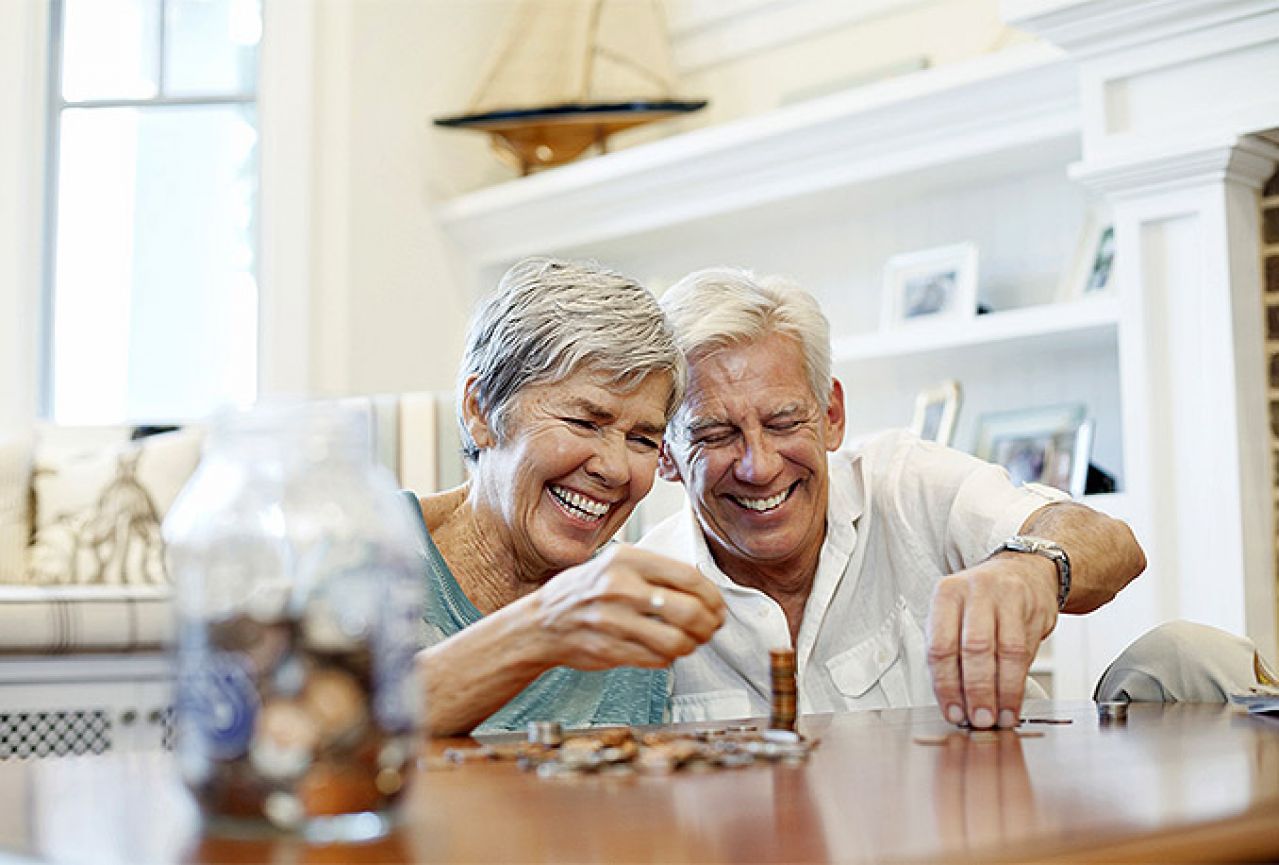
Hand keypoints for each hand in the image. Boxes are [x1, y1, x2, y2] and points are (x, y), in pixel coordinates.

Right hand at [529, 545, 725, 670]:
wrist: (542, 623)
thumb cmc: (584, 592)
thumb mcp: (615, 563)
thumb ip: (654, 571)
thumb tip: (702, 588)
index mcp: (626, 559)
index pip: (688, 577)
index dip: (712, 596)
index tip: (717, 606)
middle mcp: (620, 588)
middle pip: (689, 611)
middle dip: (709, 624)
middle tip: (711, 627)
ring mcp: (614, 621)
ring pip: (677, 641)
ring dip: (693, 645)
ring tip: (691, 641)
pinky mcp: (611, 650)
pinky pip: (658, 659)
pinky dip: (669, 658)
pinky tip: (665, 650)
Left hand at [926, 554, 1057, 728]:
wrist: (1025, 571)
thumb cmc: (982, 600)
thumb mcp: (956, 615)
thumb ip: (951, 652)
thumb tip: (953, 701)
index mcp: (946, 595)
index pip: (940, 645)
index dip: (946, 684)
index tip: (952, 711)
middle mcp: (974, 592)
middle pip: (974, 648)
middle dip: (976, 690)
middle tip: (979, 718)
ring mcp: (1006, 597)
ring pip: (1005, 651)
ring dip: (1002, 692)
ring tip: (999, 717)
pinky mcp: (1032, 607)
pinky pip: (1027, 651)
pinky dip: (1019, 682)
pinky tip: (1014, 701)